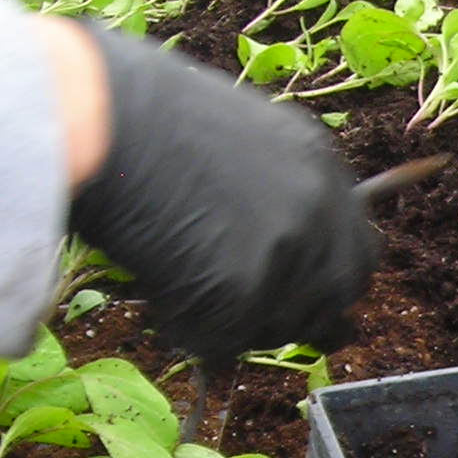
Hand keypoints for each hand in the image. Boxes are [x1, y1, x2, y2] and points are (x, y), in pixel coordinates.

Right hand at [66, 28, 374, 370]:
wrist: (98, 116)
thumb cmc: (141, 116)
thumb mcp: (238, 137)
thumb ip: (276, 192)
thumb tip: (277, 252)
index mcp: (321, 164)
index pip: (359, 251)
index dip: (326, 281)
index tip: (302, 297)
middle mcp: (318, 209)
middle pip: (337, 296)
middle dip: (301, 313)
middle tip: (247, 311)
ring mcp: (287, 252)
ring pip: (280, 325)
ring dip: (237, 321)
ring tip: (181, 280)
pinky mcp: (243, 293)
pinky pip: (226, 340)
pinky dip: (191, 328)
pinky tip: (160, 290)